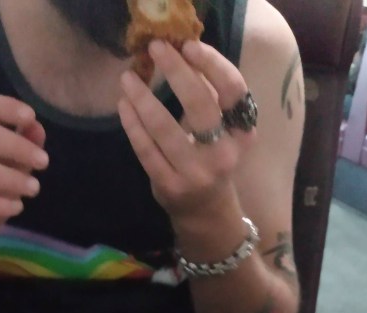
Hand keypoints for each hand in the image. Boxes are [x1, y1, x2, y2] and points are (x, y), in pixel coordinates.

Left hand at [118, 39, 255, 224]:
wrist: (205, 212)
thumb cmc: (211, 160)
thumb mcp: (222, 131)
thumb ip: (208, 98)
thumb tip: (178, 53)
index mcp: (242, 133)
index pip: (233, 90)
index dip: (212, 64)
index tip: (188, 45)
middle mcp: (223, 154)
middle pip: (200, 105)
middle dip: (176, 71)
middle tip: (155, 49)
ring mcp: (196, 173)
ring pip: (165, 128)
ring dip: (143, 98)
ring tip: (128, 78)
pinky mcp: (170, 186)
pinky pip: (147, 150)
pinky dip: (132, 125)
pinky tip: (124, 106)